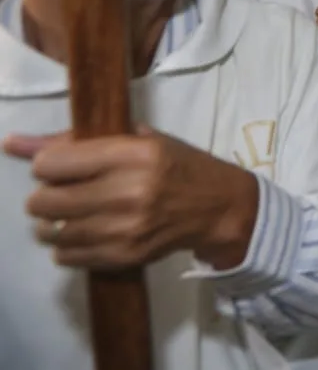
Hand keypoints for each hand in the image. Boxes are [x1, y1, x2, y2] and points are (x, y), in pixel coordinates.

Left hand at [4, 128, 258, 269]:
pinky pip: (66, 256)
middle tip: (64, 192)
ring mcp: (126, 229)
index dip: (48, 164)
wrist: (218, 207)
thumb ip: (74, 141)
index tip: (61, 166)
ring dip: (54, 223)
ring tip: (74, 213)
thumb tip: (12, 143)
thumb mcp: (137, 140)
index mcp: (134, 154)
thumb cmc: (177, 165)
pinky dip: (68, 246)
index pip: (52, 163)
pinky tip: (88, 232)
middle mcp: (128, 192)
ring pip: (50, 232)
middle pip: (44, 201)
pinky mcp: (124, 256)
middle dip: (45, 196)